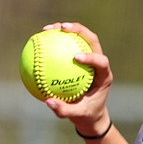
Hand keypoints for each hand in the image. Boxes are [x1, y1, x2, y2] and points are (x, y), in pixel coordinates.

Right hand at [38, 21, 113, 135]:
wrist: (91, 112)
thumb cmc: (86, 114)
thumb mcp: (77, 116)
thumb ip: (64, 110)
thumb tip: (48, 102)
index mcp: (104, 76)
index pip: (102, 62)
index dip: (91, 57)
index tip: (76, 57)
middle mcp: (99, 63)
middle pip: (92, 39)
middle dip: (78, 30)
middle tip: (62, 28)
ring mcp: (90, 57)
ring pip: (79, 37)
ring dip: (65, 29)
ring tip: (46, 29)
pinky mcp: (80, 57)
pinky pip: (67, 45)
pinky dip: (54, 41)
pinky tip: (38, 40)